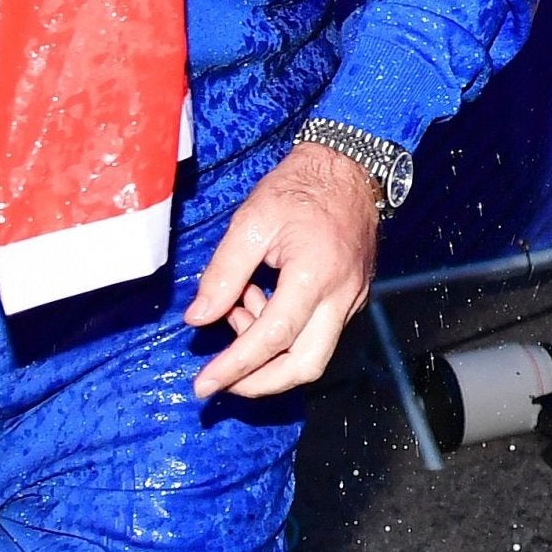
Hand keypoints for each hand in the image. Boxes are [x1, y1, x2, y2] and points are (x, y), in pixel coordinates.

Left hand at [185, 141, 378, 399]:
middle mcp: (340, 297)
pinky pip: (319, 333)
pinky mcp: (353, 298)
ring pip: (313, 355)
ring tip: (238, 311)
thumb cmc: (298, 188)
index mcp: (314, 276)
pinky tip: (260, 302)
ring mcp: (352, 300)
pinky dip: (285, 334)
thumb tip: (198, 318)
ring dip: (270, 354)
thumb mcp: (252, 221)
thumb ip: (223, 273)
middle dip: (259, 382)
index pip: (271, 338)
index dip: (234, 366)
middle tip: (221, 379)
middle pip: (304, 366)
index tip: (204, 385)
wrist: (349, 167)